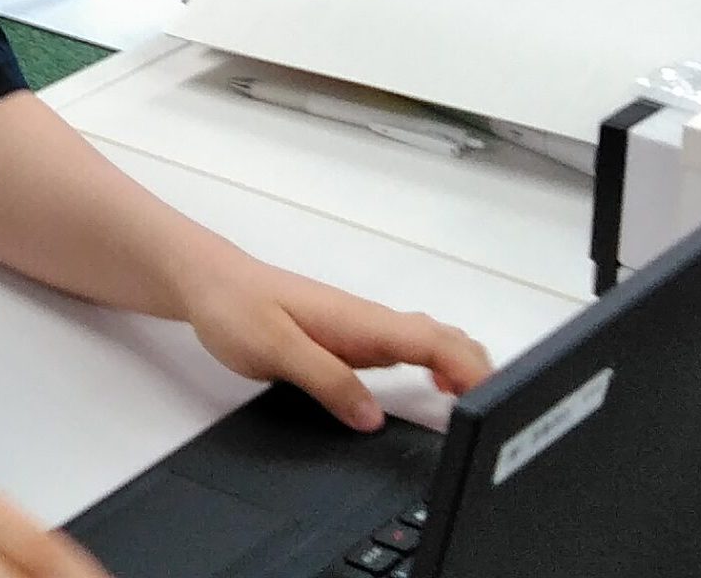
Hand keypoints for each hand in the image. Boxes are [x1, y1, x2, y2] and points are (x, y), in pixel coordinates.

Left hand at [183, 255, 493, 433]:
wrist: (208, 284)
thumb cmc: (234, 305)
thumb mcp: (275, 348)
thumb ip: (326, 380)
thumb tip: (369, 416)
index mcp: (357, 320)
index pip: (431, 340)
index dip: (468, 368)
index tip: (491, 397)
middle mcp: (367, 322)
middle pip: (443, 340)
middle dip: (477, 370)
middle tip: (492, 413)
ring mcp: (361, 330)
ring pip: (429, 344)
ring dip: (460, 369)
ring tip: (475, 408)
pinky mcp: (349, 340)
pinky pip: (407, 351)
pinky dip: (435, 369)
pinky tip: (434, 391)